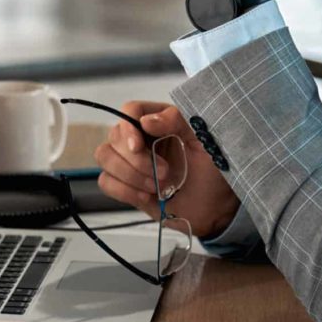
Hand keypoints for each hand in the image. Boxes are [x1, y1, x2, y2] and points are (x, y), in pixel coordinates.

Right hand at [93, 100, 239, 237]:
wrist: (217, 210)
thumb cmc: (215, 173)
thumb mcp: (205, 141)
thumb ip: (178, 122)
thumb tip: (146, 121)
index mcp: (161, 122)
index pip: (130, 111)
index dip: (128, 126)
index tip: (138, 146)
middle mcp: (142, 139)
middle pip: (114, 136)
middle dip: (136, 159)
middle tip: (164, 173)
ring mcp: (132, 163)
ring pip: (105, 157)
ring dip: (128, 174)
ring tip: (156, 187)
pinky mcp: (127, 186)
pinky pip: (106, 182)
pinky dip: (123, 190)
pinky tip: (146, 196)